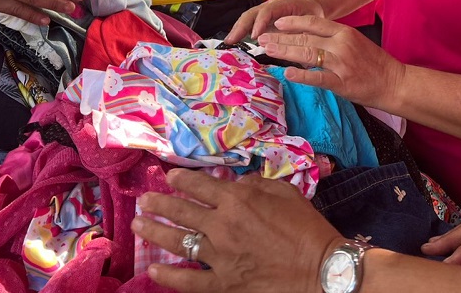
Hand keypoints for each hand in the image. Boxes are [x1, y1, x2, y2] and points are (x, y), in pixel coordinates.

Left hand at [132, 169, 340, 292]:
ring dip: (154, 232)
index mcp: (237, 199)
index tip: (169, 177)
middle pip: (181, 210)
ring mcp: (219, 256)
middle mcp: (222, 224)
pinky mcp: (223, 284)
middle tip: (144, 200)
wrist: (321, 268)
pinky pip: (189, 281)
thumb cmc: (306, 227)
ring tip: (138, 226)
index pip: (200, 185)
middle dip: (159, 203)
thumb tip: (236, 184)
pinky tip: (153, 271)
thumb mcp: (284, 192)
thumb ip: (255, 184)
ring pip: (177, 241)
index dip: (181, 179)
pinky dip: (168, 277)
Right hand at [225, 0, 325, 42]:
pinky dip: (241, 30)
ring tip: (229, 41)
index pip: (268, 11)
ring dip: (237, 28)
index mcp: (283, 4)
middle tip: (232, 40)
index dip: (260, 23)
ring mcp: (264, 10)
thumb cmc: (312, 17)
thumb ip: (300, 33)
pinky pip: (249, 22)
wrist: (312, 8)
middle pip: (252, 13)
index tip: (254, 37)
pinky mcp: (261, 17)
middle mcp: (270, 5)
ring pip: (247, 17)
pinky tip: (235, 40)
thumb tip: (291, 46)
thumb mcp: (310, 24)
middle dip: (241, 26)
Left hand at [258, 15, 405, 108]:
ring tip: (267, 51)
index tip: (276, 24)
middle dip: (280, 39)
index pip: (313, 22)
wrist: (394, 82)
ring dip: (284, 52)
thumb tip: (308, 39)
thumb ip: (333, 39)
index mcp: (344, 32)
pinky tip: (287, 73)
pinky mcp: (342, 82)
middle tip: (262, 39)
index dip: (292, 22)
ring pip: (307, 55)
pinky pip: (317, 77)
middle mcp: (341, 44)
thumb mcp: (355, 42)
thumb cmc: (374, 63)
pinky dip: (301, 75)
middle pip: (304, 38)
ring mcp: (341, 63)